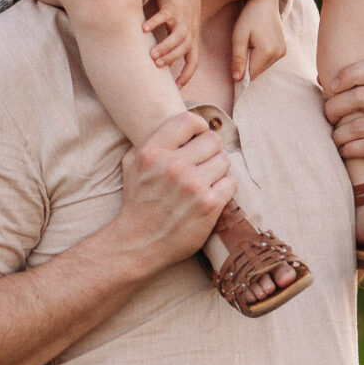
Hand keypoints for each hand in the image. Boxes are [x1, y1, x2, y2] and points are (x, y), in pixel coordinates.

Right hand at [111, 111, 234, 273]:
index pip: (189, 120)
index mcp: (153, 152)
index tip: (198, 137)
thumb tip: (175, 125)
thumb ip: (150, 140)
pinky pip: (231, 183)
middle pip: (213, 140)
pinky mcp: (208, 205)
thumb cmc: (137, 202)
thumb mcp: (132, 164)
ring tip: (207, 180)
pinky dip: (225, 188)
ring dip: (218, 170)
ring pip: (224, 160)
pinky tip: (212, 194)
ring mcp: (192, 186)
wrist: (138, 244)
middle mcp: (173, 166)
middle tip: (204, 162)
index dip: (199, 126)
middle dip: (210, 150)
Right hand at [141, 0, 201, 86]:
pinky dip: (155, 23)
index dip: (187, 74)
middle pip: (185, 48)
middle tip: (156, 66)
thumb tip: (153, 62)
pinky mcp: (173, 4)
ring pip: (179, 36)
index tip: (177, 87)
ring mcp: (182, 16)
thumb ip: (167, 42)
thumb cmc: (175, 7)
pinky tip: (144, 29)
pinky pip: (165, 16)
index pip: (193, 60)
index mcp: (191, 36)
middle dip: (172, 59)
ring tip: (151, 55)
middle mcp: (189, 28)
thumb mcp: (176, 26)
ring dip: (166, 46)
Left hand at [230, 0, 288, 81]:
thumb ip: (238, 59)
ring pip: (263, 67)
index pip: (252, 75)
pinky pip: (268, 61)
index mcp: (267, 52)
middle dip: (248, 64)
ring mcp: (283, 52)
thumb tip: (237, 79)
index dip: (241, 70)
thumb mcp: (238, 36)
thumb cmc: (249, 16)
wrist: (265, 1)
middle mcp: (279, 54)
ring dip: (254, 60)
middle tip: (244, 45)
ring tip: (252, 42)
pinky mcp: (283, 49)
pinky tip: (259, 41)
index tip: (236, 58)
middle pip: (257, 72)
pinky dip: (261, 56)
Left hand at [322, 60, 363, 203]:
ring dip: (340, 134)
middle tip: (328, 117)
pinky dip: (350, 149)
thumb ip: (358, 89)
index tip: (331, 87)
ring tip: (335, 138)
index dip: (350, 74)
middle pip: (363, 96)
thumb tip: (320, 76)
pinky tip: (344, 151)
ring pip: (362, 125)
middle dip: (336, 107)